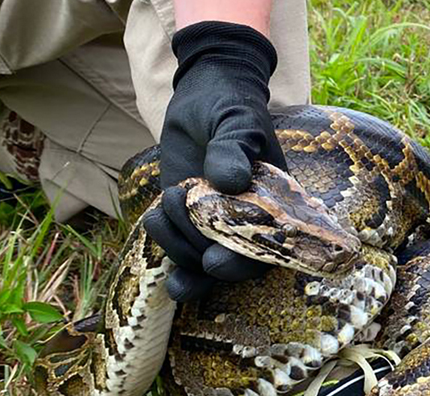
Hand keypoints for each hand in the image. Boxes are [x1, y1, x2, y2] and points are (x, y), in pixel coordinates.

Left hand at [142, 21, 285, 301]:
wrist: (204, 96)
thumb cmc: (231, 105)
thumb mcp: (237, 120)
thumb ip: (234, 148)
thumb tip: (232, 182)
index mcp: (274, 206)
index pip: (267, 251)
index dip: (242, 264)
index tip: (214, 262)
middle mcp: (248, 223)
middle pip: (231, 265)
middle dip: (202, 260)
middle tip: (179, 229)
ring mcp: (216, 225)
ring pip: (199, 261)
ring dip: (177, 244)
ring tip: (167, 200)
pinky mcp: (187, 220)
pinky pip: (177, 249)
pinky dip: (165, 243)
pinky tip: (155, 218)